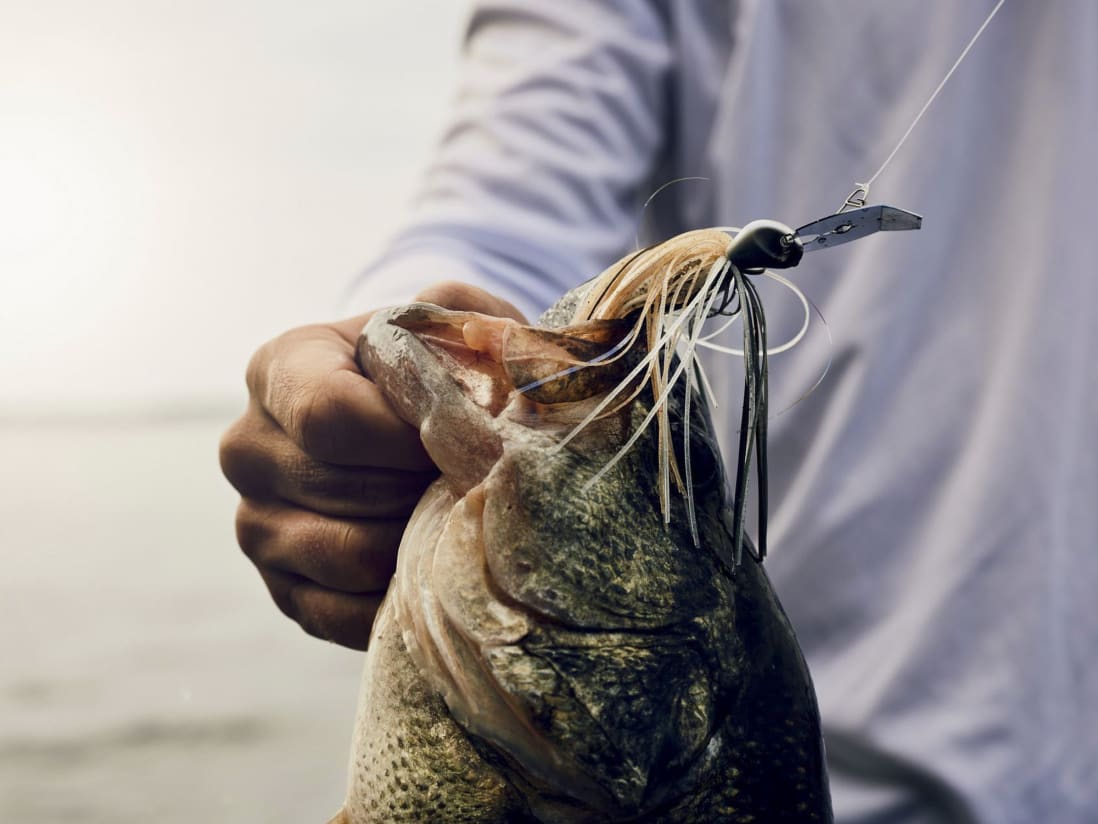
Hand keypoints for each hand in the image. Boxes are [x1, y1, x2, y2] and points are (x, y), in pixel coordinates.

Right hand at [219, 282, 525, 648]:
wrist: (417, 436)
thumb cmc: (438, 374)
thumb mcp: (454, 326)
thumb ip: (464, 319)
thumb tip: (482, 358)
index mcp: (279, 368)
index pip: (329, 415)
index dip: (410, 436)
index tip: (472, 437)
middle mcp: (247, 446)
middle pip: (346, 488)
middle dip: (428, 485)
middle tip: (479, 478)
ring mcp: (255, 526)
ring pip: (350, 554)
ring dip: (422, 537)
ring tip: (458, 510)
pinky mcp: (282, 592)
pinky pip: (345, 614)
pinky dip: (403, 594)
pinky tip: (434, 559)